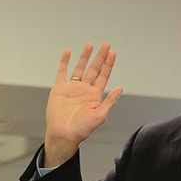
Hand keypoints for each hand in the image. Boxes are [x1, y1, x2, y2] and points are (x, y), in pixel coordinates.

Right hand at [43, 42, 122, 166]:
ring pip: (79, 68)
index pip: (103, 76)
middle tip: (106, 45)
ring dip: (85, 57)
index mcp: (95, 95)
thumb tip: (120, 88)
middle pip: (94, 69)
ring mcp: (72, 88)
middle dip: (100, 57)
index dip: (108, 64)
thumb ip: (109, 101)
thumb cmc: (82, 129)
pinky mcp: (59, 88)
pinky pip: (62, 72)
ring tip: (90, 45)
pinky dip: (64, 62)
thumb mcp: (100, 116)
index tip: (112, 52)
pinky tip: (68, 52)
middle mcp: (84, 89)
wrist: (63, 135)